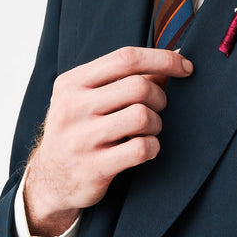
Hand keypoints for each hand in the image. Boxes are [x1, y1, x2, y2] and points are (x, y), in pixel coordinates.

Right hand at [24, 46, 192, 235]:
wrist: (51, 180)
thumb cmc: (80, 129)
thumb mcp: (90, 97)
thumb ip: (126, 78)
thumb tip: (175, 56)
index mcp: (72, 82)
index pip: (126, 58)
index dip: (163, 59)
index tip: (186, 66)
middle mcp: (72, 107)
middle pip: (138, 87)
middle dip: (160, 97)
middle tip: (158, 108)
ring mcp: (81, 138)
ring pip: (142, 116)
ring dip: (156, 123)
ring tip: (149, 129)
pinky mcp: (93, 167)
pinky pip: (141, 148)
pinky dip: (153, 146)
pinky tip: (146, 148)